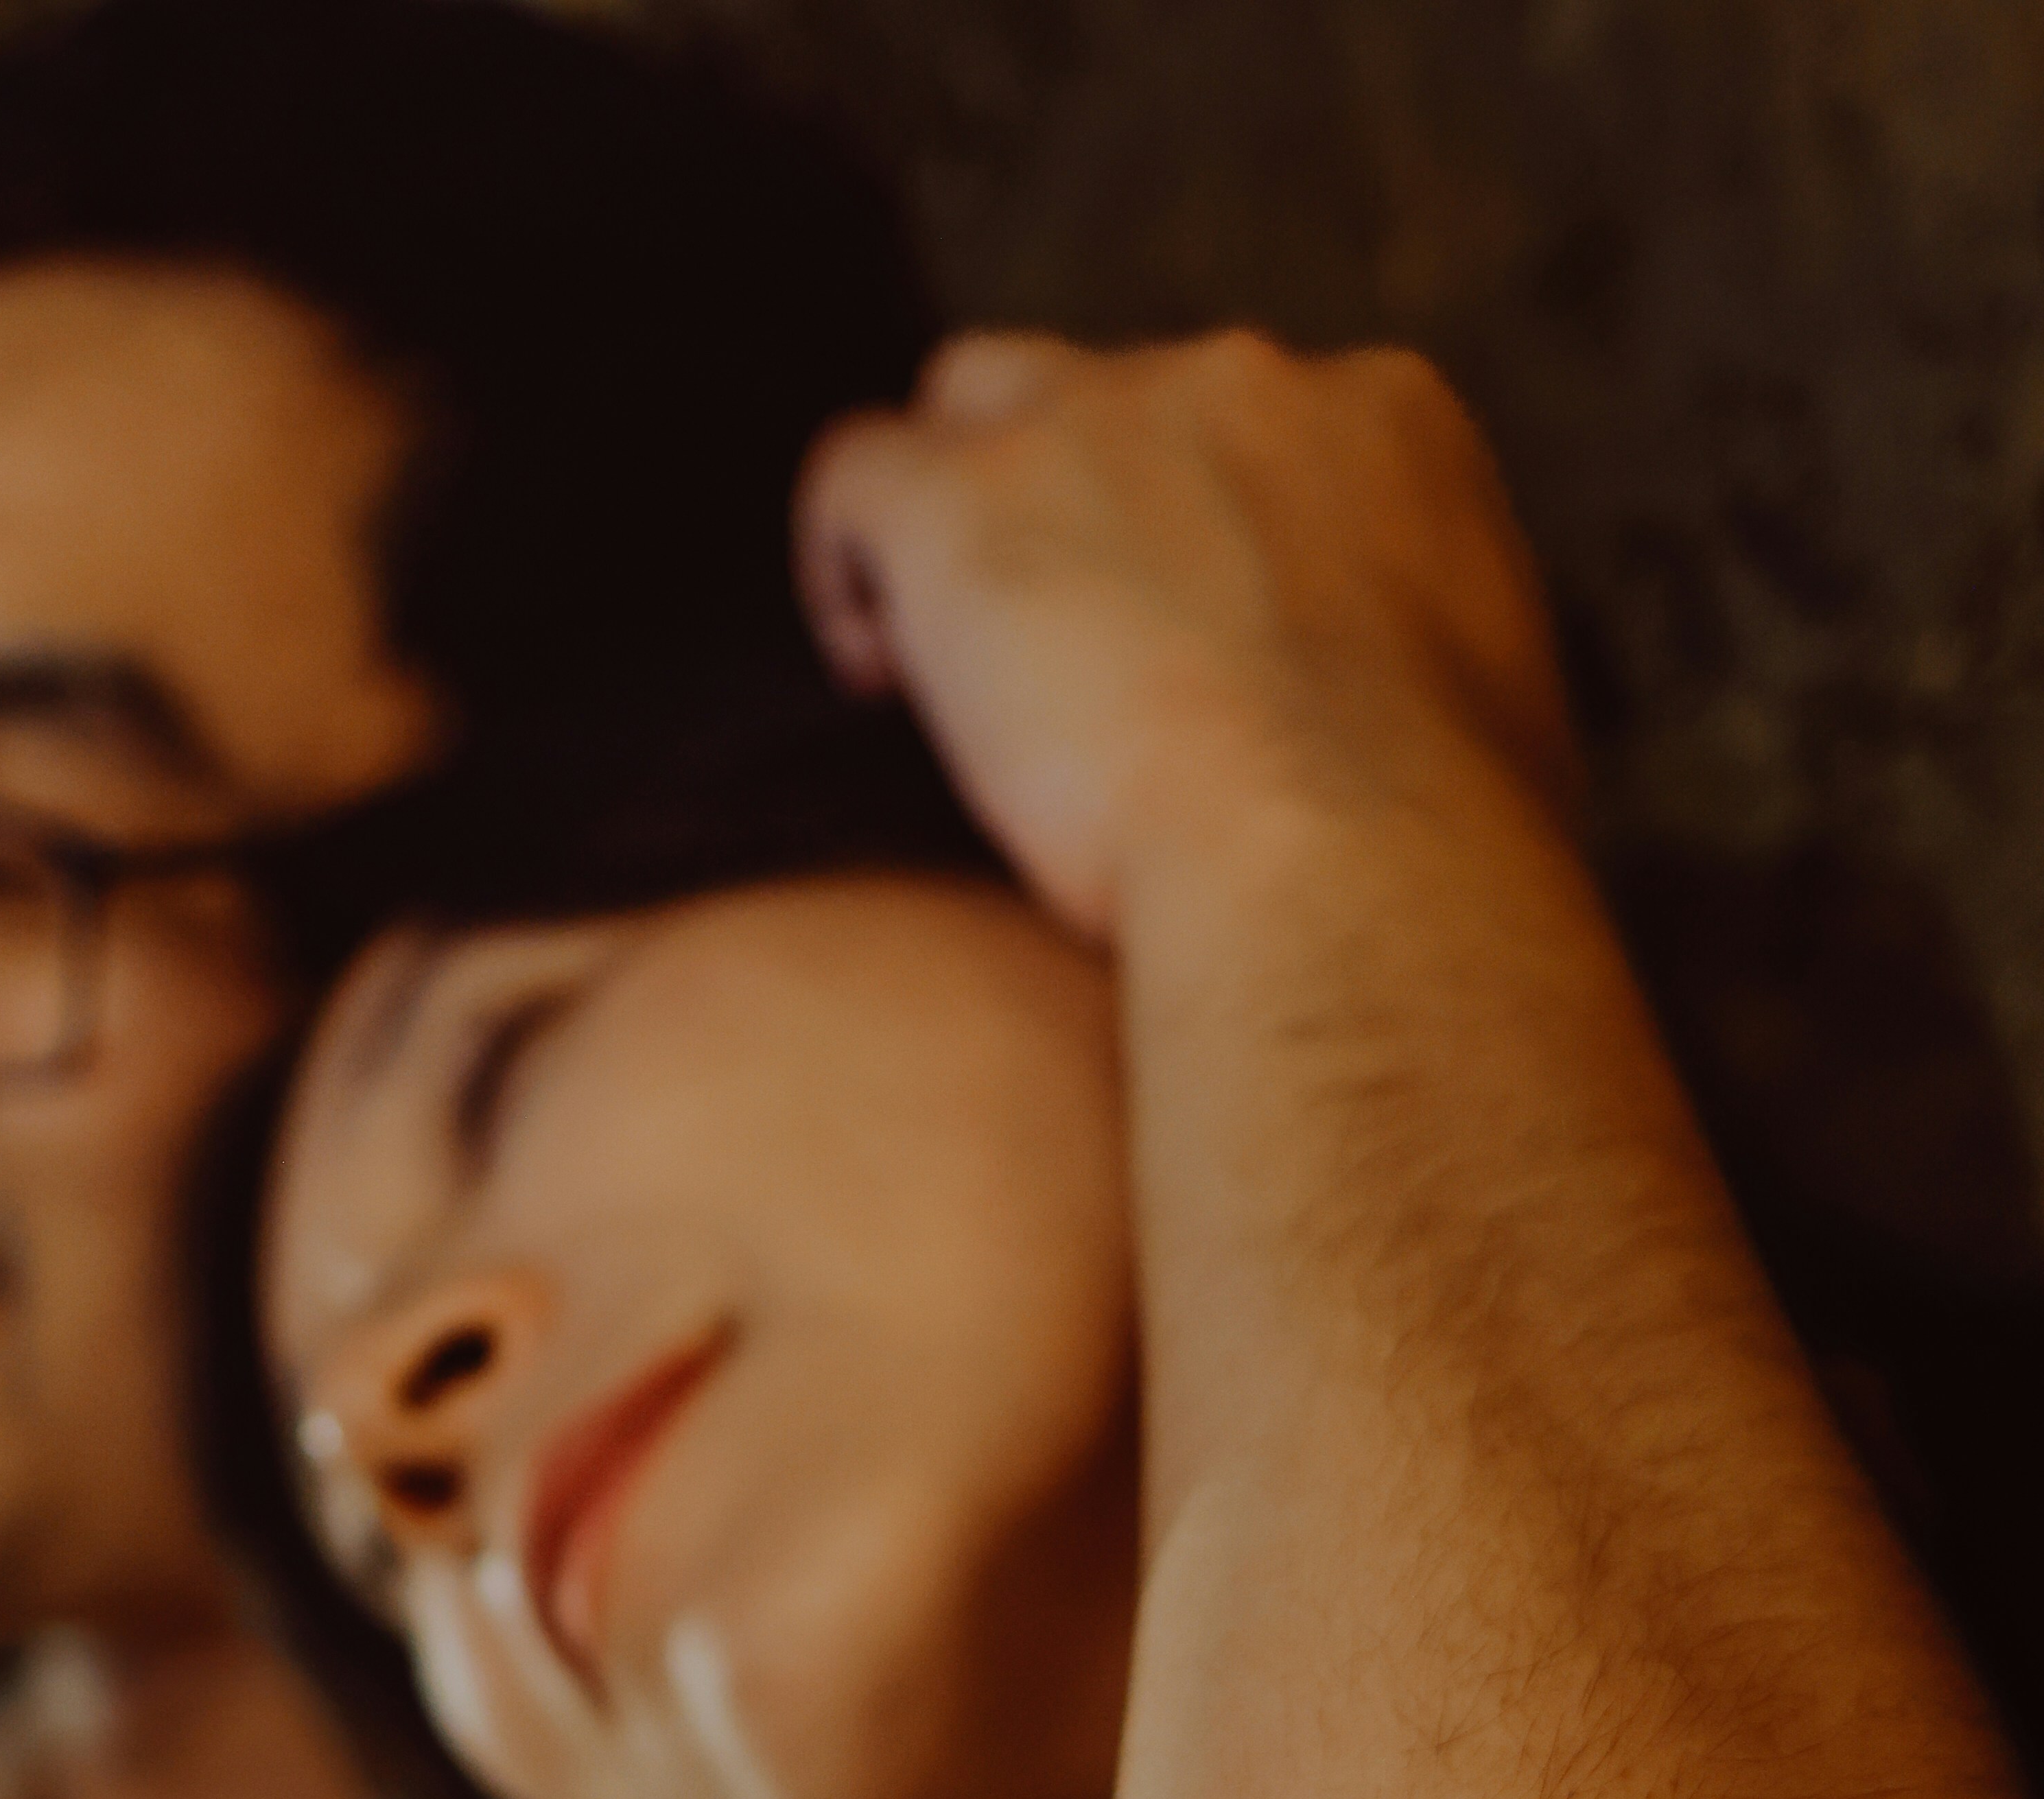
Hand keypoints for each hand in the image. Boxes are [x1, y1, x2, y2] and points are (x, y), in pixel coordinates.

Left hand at [794, 326, 1579, 938]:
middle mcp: (1240, 383)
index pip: (1262, 426)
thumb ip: (1437, 669)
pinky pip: (853, 472)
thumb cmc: (1439, 853)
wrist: (1339, 871)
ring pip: (974, 403)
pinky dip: (844, 556)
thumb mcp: (1498, 723)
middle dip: (1083, 512)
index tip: (1183, 639)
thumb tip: (1428, 730)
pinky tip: (863, 666)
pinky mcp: (959, 503)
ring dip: (956, 507)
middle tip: (1065, 659)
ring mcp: (1089, 423)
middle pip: (1116, 398)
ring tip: (945, 655)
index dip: (1204, 528)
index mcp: (1388, 422)